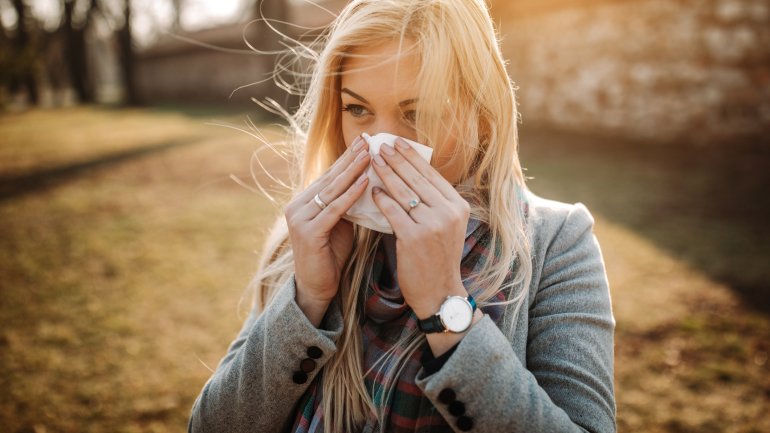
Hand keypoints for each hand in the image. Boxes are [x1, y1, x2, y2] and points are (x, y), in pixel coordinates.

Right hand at [284, 136, 369, 307]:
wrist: (317, 287)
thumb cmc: (331, 256)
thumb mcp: (340, 224)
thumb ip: (345, 204)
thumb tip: (367, 182)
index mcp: (304, 202)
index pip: (328, 175)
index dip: (346, 158)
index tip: (363, 141)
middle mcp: (297, 206)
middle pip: (330, 178)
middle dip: (350, 159)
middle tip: (368, 140)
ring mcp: (300, 218)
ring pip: (332, 190)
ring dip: (352, 171)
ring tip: (369, 155)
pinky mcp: (308, 232)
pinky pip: (334, 209)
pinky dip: (351, 195)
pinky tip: (365, 183)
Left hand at [369, 137, 470, 319]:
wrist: (439, 292)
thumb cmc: (437, 258)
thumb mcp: (446, 226)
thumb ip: (434, 202)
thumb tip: (411, 174)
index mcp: (458, 206)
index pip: (431, 175)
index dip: (412, 157)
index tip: (398, 142)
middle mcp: (448, 213)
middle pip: (416, 179)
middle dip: (396, 159)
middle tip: (381, 145)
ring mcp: (432, 225)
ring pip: (403, 192)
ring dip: (386, 173)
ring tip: (373, 160)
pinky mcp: (414, 238)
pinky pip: (393, 211)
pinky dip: (381, 199)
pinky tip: (372, 190)